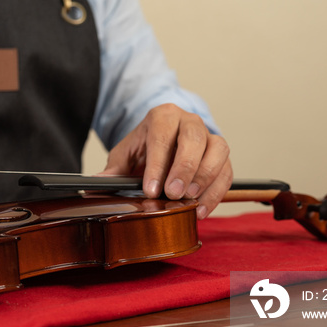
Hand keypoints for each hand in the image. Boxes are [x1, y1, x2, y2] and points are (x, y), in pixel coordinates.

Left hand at [101, 104, 231, 218]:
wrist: (164, 141)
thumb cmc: (145, 147)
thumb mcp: (126, 154)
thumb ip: (114, 169)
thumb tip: (99, 182)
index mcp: (163, 116)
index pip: (161, 136)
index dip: (157, 164)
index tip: (150, 189)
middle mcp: (189, 122)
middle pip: (194, 138)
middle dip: (185, 168)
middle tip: (173, 193)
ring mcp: (209, 137)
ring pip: (218, 150)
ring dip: (205, 177)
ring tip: (190, 199)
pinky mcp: (222, 156)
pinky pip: (227, 170)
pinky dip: (217, 192)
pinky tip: (201, 209)